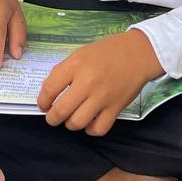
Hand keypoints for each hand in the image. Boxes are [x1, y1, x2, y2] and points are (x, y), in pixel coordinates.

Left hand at [37, 29, 163, 135]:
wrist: (139, 54)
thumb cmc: (108, 51)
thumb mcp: (81, 53)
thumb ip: (65, 71)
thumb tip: (50, 92)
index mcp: (76, 65)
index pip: (50, 89)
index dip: (42, 101)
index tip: (43, 105)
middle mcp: (87, 82)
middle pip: (61, 111)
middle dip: (52, 118)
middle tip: (53, 117)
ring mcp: (102, 97)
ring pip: (77, 123)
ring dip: (70, 124)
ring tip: (71, 119)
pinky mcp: (116, 108)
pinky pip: (98, 129)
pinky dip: (90, 129)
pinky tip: (89, 122)